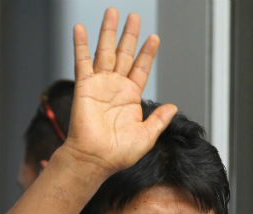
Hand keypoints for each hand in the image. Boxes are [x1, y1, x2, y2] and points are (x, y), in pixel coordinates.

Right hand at [66, 8, 176, 175]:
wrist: (95, 160)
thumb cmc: (118, 154)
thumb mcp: (146, 136)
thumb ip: (159, 119)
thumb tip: (173, 107)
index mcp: (130, 98)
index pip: (141, 68)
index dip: (147, 53)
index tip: (154, 37)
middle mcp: (115, 88)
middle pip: (124, 54)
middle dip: (129, 35)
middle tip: (133, 17)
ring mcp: (99, 85)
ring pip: (104, 51)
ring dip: (108, 32)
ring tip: (112, 13)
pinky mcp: (84, 86)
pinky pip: (82, 61)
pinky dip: (80, 44)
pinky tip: (80, 28)